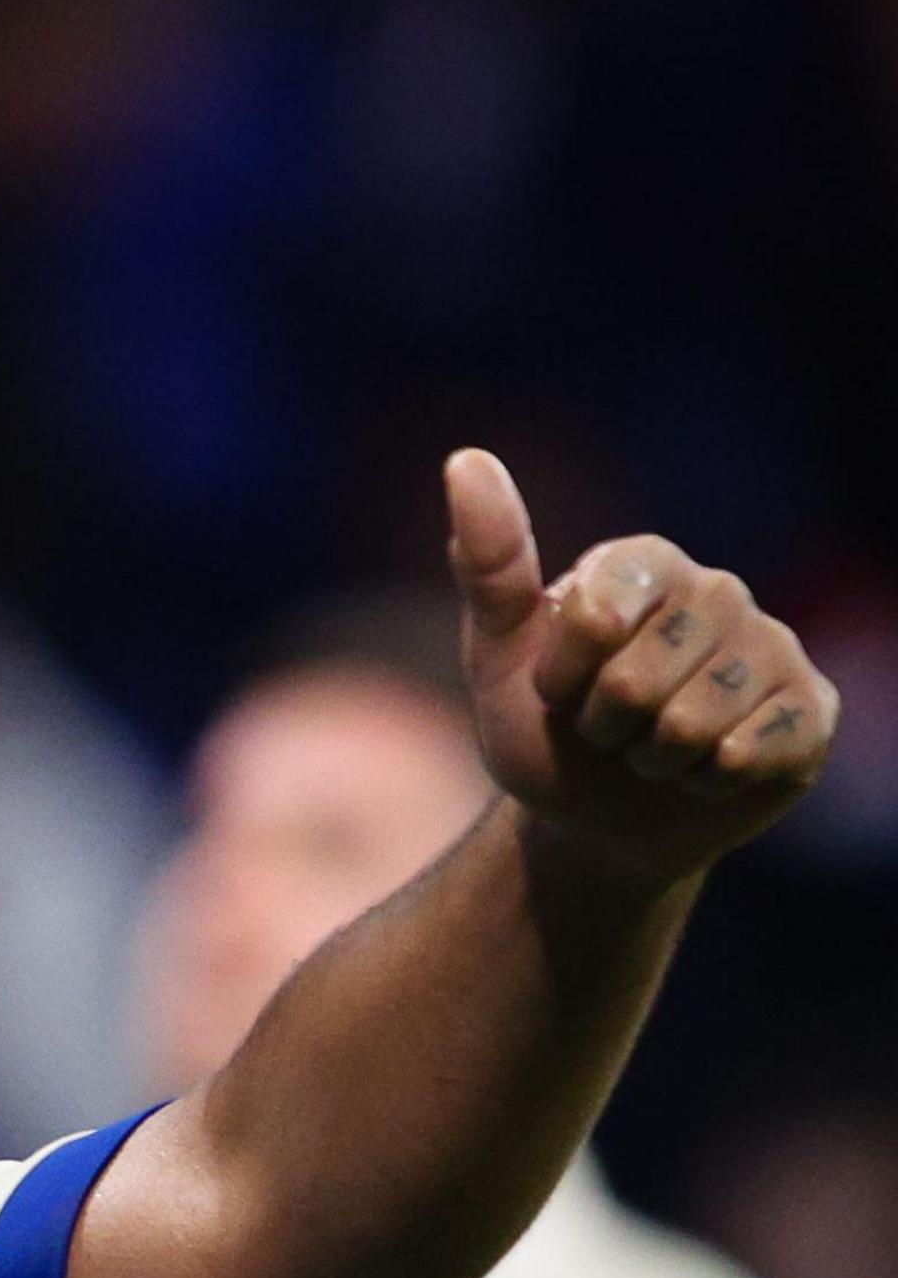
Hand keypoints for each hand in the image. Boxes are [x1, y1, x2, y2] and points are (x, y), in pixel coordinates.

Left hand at [447, 448, 839, 881]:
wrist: (597, 817)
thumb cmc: (546, 729)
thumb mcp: (499, 653)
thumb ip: (489, 561)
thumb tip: (467, 459)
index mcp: (643, 563)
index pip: (595, 619)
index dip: (561, 678)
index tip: (558, 688)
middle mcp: (718, 591)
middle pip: (637, 682)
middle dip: (604, 726)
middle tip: (609, 727)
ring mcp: (773, 647)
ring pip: (692, 726)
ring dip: (652, 760)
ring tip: (654, 748)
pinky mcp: (811, 709)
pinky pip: (747, 754)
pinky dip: (706, 783)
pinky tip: (706, 770)